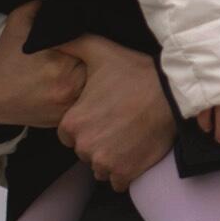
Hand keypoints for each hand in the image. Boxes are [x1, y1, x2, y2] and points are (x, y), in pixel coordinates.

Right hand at [0, 2, 85, 126]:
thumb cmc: (5, 57)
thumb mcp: (19, 22)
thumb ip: (42, 6)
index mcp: (60, 62)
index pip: (93, 47)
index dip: (93, 41)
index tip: (89, 38)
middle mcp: (67, 85)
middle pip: (99, 68)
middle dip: (97, 60)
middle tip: (93, 54)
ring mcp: (68, 105)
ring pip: (96, 87)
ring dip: (96, 79)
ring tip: (91, 70)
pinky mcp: (66, 118)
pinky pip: (86, 104)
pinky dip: (87, 95)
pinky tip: (81, 87)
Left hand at [55, 36, 175, 190]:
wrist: (173, 94)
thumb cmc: (137, 72)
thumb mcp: (100, 51)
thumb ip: (70, 45)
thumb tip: (46, 38)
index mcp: (72, 122)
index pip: (68, 134)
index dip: (84, 125)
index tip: (101, 116)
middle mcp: (85, 146)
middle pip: (84, 152)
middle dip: (97, 142)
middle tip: (117, 126)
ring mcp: (106, 161)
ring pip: (99, 168)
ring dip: (110, 159)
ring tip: (128, 139)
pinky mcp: (127, 171)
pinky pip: (117, 182)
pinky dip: (124, 172)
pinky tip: (134, 154)